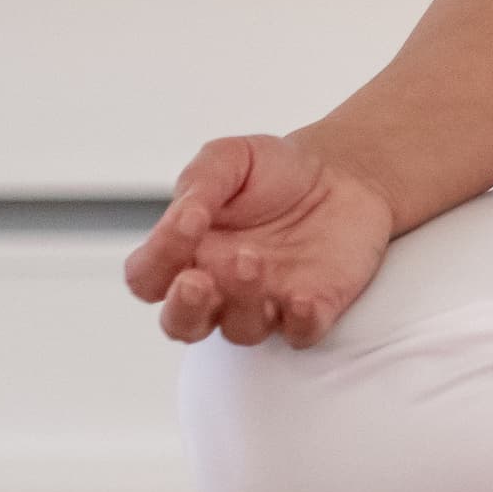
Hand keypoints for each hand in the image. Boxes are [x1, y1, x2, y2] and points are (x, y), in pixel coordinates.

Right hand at [121, 131, 395, 348]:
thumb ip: (199, 183)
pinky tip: (302, 299)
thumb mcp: (230, 158)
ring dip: (243, 303)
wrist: (344, 174)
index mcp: (188, 253)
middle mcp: (220, 287)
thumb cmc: (276, 172)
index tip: (189, 221)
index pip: (148, 276)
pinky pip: (300, 333)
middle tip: (199, 281)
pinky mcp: (312, 309)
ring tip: (252, 260)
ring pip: (240, 330)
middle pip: (181, 324)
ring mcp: (264, 303)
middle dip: (185, 309)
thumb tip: (184, 217)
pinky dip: (299, 323)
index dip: (158, 258)